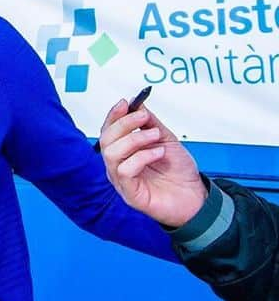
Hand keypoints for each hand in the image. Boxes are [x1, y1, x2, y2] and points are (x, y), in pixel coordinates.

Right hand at [99, 100, 206, 227]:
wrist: (195, 196)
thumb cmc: (179, 172)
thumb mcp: (166, 140)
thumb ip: (151, 124)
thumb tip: (139, 105)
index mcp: (124, 152)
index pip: (109, 130)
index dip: (114, 115)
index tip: (126, 103)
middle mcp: (119, 165)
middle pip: (106, 140)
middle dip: (124, 123)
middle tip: (143, 117)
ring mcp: (122, 180)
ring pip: (111, 154)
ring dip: (134, 139)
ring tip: (155, 136)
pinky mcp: (129, 193)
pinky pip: (124, 171)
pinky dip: (141, 157)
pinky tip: (158, 153)